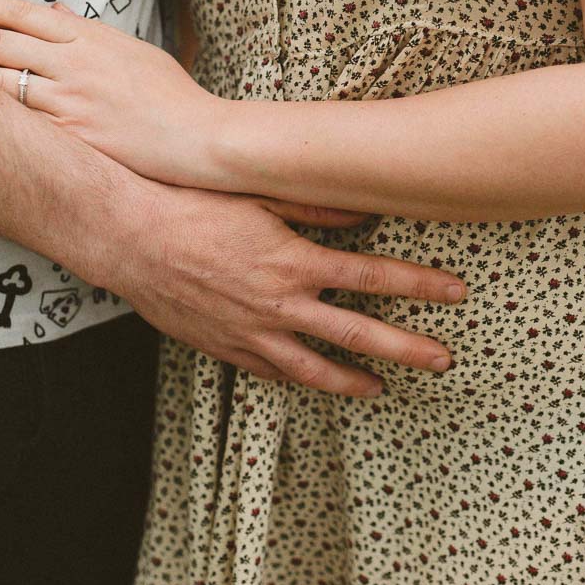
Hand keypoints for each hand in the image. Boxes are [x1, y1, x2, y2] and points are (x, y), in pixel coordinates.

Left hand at [0, 0, 217, 186]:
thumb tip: (54, 12)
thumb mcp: (134, 52)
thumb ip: (90, 32)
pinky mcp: (72, 138)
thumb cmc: (175, 98)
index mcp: (88, 38)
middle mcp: (73, 65)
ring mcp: (70, 102)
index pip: (17, 13)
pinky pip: (19, 125)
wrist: (202, 139)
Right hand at [99, 178, 464, 397]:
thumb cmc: (191, 207)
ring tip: (385, 388)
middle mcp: (280, 304)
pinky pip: (271, 372)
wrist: (128, 238)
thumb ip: (317, 207)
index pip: (375, 277)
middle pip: (360, 333)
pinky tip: (316, 382)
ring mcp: (253, 333)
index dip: (421, 285)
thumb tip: (367, 206)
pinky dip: (299, 380)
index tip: (456, 292)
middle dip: (408, 348)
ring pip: (316, 368)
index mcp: (295, 263)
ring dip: (355, 380)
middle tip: (444, 360)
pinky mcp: (225, 347)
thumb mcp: (261, 196)